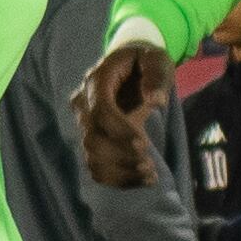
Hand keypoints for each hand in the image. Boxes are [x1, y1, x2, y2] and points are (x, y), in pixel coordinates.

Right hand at [73, 35, 171, 186]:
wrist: (131, 68)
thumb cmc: (145, 62)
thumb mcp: (156, 59)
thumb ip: (156, 76)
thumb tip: (155, 100)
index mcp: (97, 80)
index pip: (100, 111)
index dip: (119, 131)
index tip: (144, 146)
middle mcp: (84, 103)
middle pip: (92, 138)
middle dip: (121, 156)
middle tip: (149, 165)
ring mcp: (85, 124)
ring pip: (92, 157)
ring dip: (120, 172)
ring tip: (150, 175)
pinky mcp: (93, 140)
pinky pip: (96, 167)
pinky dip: (117, 179)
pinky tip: (141, 181)